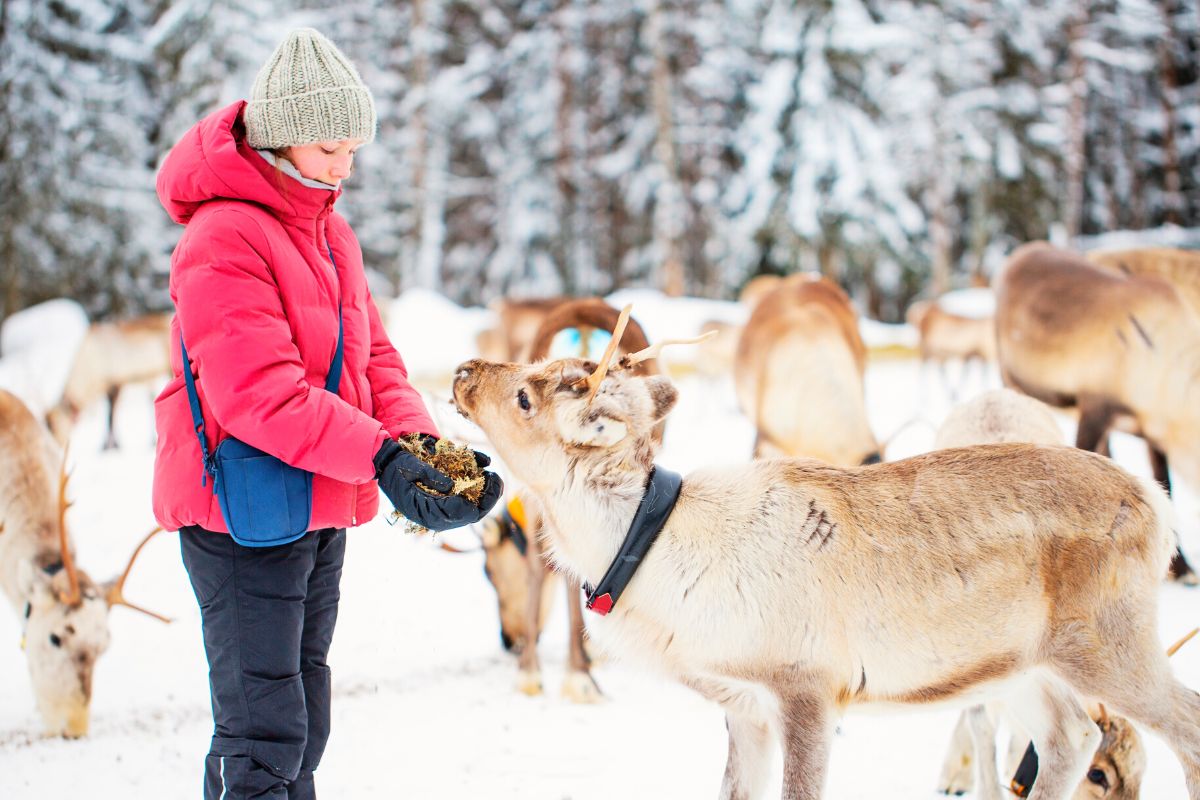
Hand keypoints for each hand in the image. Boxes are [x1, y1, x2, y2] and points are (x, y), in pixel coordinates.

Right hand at [374, 438, 502, 531]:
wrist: (389, 463)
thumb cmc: (398, 465)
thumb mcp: (411, 467)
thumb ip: (431, 476)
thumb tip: (451, 486)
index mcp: (426, 511)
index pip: (456, 515)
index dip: (473, 505)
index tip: (485, 489)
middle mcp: (437, 512)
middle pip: (469, 513)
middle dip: (487, 499)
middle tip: (497, 480)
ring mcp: (444, 505)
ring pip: (473, 506)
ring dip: (487, 493)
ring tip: (496, 477)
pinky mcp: (448, 496)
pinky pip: (469, 496)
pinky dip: (480, 483)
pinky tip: (486, 468)